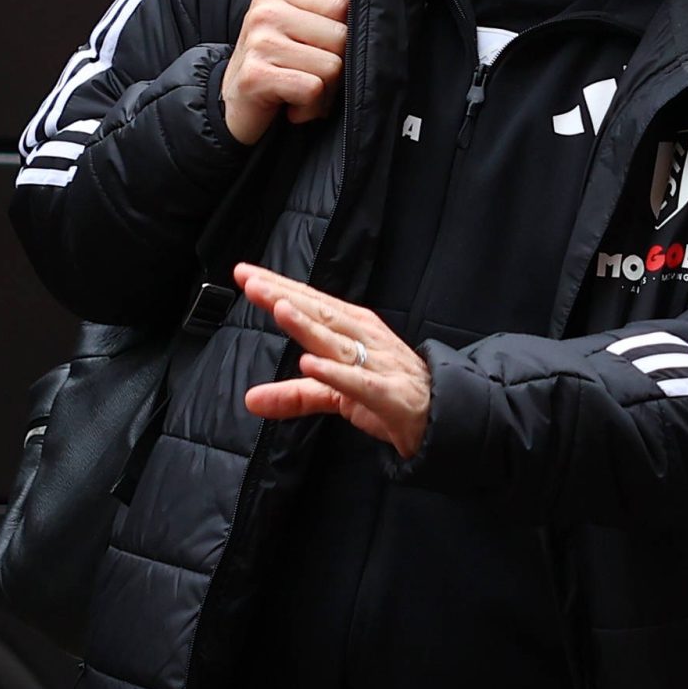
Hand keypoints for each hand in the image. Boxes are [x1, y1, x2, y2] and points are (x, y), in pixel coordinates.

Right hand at [220, 0, 348, 145]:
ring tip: (298, 93)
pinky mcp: (256, 76)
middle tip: (307, 77)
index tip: (314, 52)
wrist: (234, 109)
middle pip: (340, 37)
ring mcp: (259, 43)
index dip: (340, 37)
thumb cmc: (273, 68)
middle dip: (333, 68)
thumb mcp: (295, 30)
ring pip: (331, 67)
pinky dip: (309, 109)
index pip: (341, 5)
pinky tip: (290, 106)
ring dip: (322, 93)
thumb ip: (323, 18)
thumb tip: (374, 20)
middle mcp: (265, 11)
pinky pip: (312, 90)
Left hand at [235, 262, 431, 459]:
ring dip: (307, 325)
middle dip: (284, 295)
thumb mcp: (335, 394)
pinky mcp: (388, 395)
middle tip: (250, 280)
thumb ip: (294, 395)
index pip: (310, 302)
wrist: (444, 416)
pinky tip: (310, 365)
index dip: (277, 287)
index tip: (243, 272)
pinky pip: (358, 383)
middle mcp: (364, 337)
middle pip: (319, 313)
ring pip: (337, 341)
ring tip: (278, 308)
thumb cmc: (388, 392)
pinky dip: (335, 374)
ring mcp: (378, 364)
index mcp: (352, 328)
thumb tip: (250, 400)